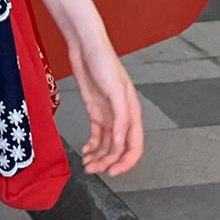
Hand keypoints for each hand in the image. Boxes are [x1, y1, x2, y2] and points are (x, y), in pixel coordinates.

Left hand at [67, 35, 143, 176]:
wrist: (86, 47)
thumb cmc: (104, 62)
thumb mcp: (115, 90)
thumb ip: (120, 118)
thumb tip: (120, 143)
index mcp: (131, 112)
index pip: (134, 146)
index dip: (125, 162)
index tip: (112, 172)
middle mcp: (121, 116)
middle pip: (119, 149)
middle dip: (108, 162)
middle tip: (93, 170)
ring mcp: (108, 114)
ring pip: (107, 144)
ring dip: (98, 157)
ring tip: (86, 164)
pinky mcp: (95, 110)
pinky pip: (96, 135)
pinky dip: (92, 145)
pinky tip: (85, 150)